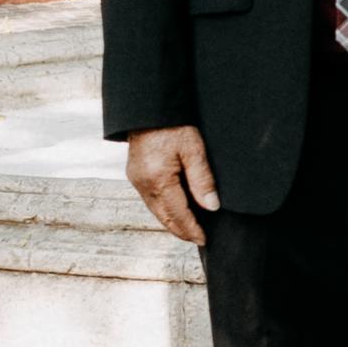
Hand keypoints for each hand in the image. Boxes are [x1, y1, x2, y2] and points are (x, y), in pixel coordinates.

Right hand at [127, 124, 218, 246]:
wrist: (148, 107)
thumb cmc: (173, 125)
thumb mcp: (193, 149)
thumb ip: (202, 180)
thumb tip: (212, 207)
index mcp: (158, 180)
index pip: (177, 215)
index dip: (192, 230)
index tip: (204, 240)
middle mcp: (143, 184)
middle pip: (164, 217)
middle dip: (181, 230)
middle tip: (198, 239)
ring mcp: (136, 180)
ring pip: (156, 210)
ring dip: (172, 221)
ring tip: (189, 228)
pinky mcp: (135, 174)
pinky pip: (150, 199)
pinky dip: (164, 209)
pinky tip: (174, 209)